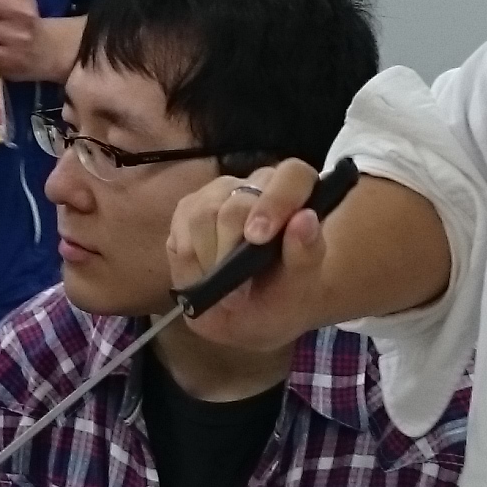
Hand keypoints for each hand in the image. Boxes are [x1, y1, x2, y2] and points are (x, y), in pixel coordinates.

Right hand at [167, 159, 334, 352]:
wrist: (251, 311)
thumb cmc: (282, 293)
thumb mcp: (300, 286)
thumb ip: (307, 253)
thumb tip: (305, 219)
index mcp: (295, 194)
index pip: (292, 176)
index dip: (276, 201)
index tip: (258, 239)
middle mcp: (255, 185)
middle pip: (236, 203)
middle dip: (231, 251)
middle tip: (239, 292)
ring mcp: (217, 194)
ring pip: (202, 215)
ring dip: (209, 262)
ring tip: (223, 289)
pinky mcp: (187, 210)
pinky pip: (179, 234)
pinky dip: (189, 268)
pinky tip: (204, 280)